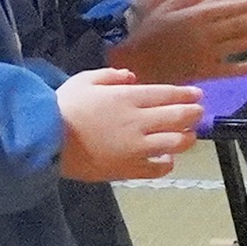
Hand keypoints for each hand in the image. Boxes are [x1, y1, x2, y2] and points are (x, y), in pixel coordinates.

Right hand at [56, 67, 203, 180]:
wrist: (47, 140)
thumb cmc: (64, 107)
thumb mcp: (85, 80)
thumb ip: (111, 76)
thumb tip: (131, 77)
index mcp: (128, 98)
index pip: (167, 95)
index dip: (186, 95)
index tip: (198, 95)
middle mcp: (138, 122)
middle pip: (176, 118)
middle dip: (193, 114)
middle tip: (199, 113)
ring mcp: (135, 147)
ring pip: (174, 143)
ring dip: (186, 138)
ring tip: (189, 136)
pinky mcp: (128, 169)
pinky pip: (156, 168)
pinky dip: (166, 163)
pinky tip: (167, 159)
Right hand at [111, 0, 246, 84]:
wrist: (139, 61)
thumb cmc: (150, 30)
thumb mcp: (166, 6)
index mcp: (196, 15)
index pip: (228, 8)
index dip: (246, 4)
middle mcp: (206, 34)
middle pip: (238, 25)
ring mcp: (207, 54)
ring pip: (238, 45)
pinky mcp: (205, 72)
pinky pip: (228, 70)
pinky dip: (243, 69)